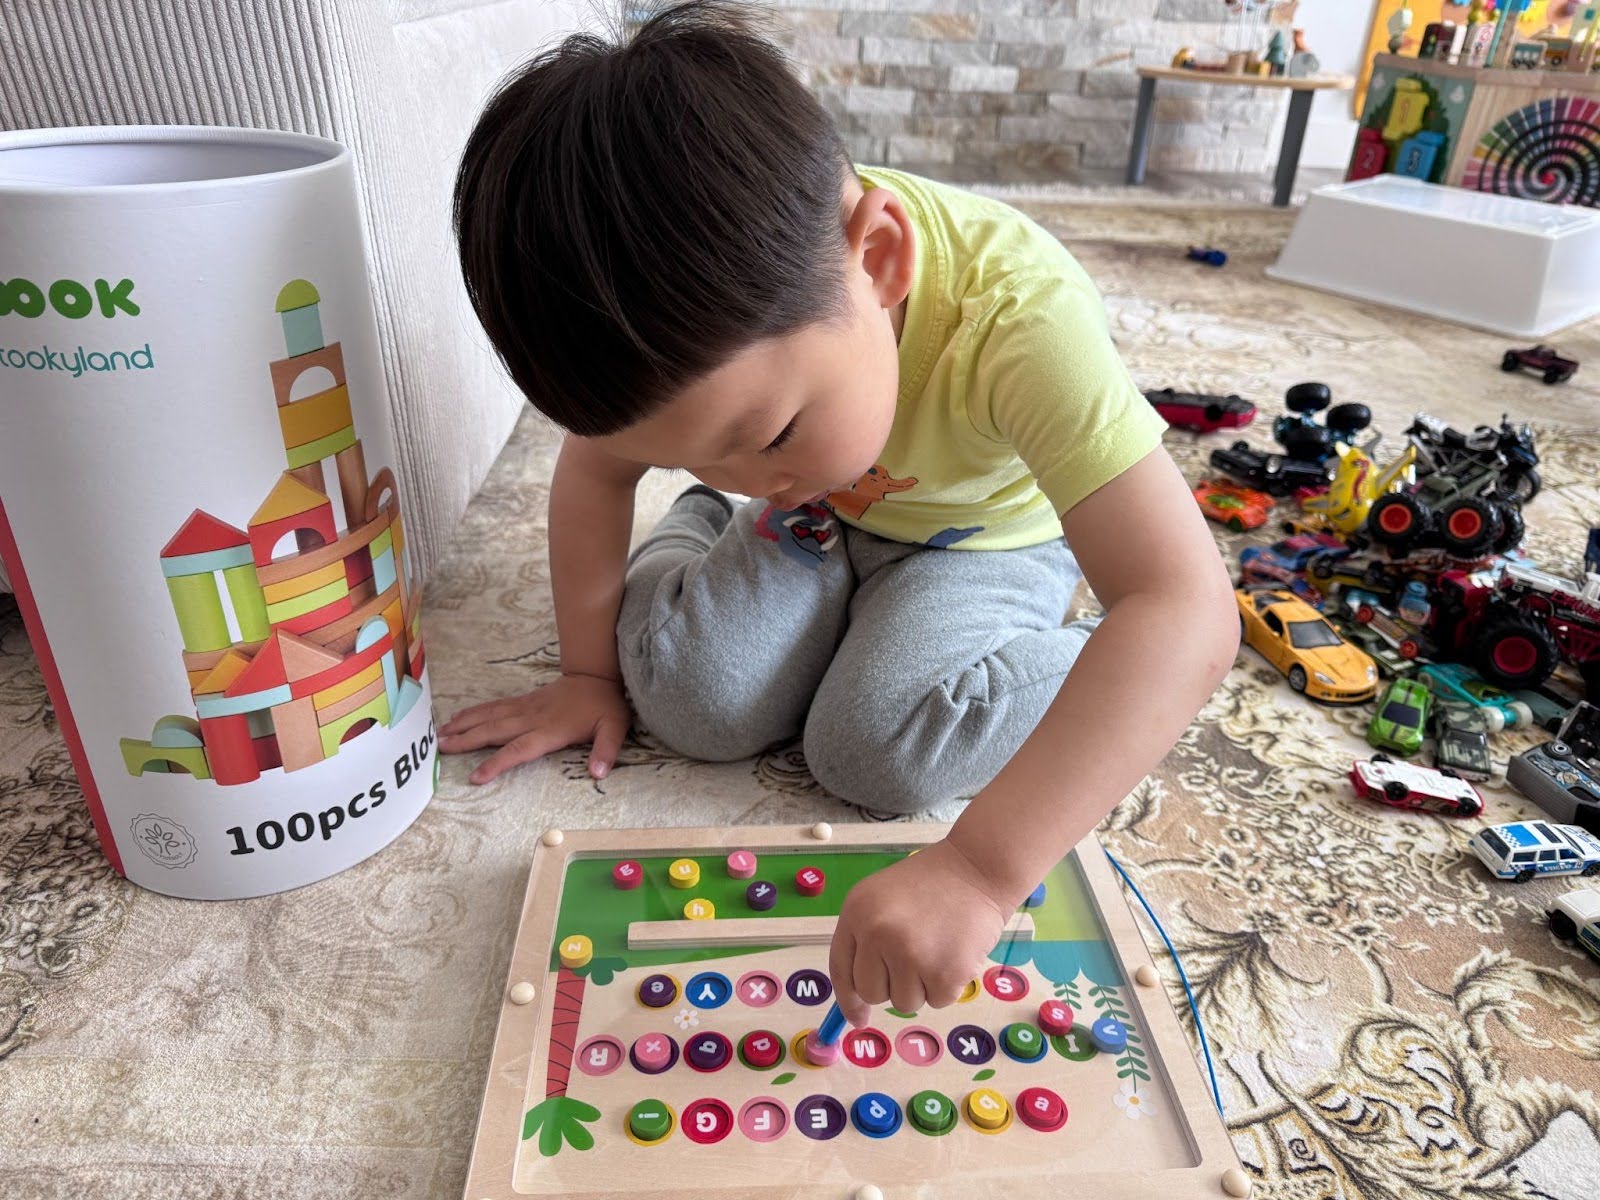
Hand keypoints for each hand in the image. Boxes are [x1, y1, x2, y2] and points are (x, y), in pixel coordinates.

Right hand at [438, 672, 630, 784]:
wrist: (596, 674)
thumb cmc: (605, 706)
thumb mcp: (615, 728)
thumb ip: (607, 751)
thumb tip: (599, 773)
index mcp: (551, 729)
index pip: (519, 749)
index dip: (497, 762)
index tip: (475, 776)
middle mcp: (532, 718)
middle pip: (495, 730)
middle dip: (467, 740)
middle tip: (441, 749)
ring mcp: (525, 707)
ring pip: (490, 715)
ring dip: (465, 725)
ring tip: (440, 735)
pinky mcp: (523, 701)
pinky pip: (494, 706)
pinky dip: (474, 712)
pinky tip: (458, 718)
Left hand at [828, 838, 1010, 1026]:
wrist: (978, 868)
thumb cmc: (932, 884)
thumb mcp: (883, 898)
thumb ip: (866, 939)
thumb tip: (858, 1003)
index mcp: (857, 912)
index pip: (841, 969)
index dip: (848, 999)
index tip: (857, 1018)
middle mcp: (878, 934)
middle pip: (871, 993)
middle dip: (891, 985)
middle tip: (914, 956)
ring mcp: (910, 955)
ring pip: (904, 1002)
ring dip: (921, 985)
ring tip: (936, 948)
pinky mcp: (944, 973)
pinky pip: (937, 1001)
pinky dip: (947, 985)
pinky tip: (954, 952)